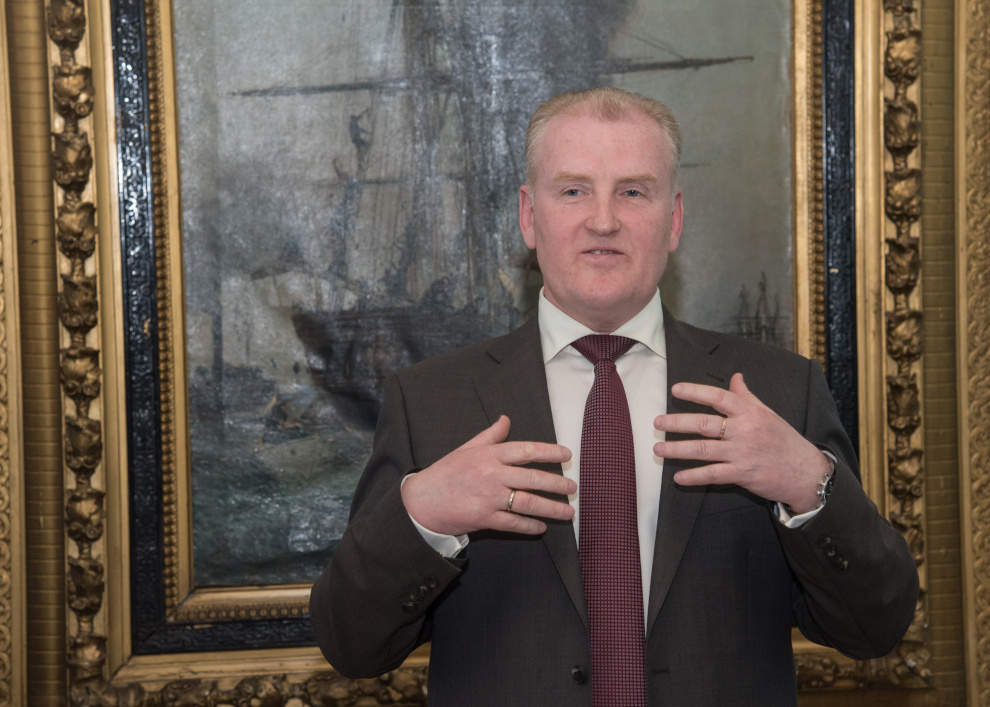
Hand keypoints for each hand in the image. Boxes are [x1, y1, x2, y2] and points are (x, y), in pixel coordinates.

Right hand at [401, 415, 575, 535]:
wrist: (420, 502)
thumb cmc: (444, 474)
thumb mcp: (466, 449)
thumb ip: (489, 436)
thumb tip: (506, 419)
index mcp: (489, 455)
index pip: (526, 450)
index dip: (550, 452)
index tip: (567, 455)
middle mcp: (492, 474)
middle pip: (533, 478)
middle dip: (557, 483)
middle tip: (573, 487)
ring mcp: (489, 497)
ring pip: (528, 502)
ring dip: (552, 508)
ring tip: (568, 512)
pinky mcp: (484, 518)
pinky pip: (514, 523)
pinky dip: (530, 526)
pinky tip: (542, 527)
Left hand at [653, 372, 831, 512]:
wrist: (807, 472)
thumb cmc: (784, 441)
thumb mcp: (767, 414)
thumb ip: (747, 397)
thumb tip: (735, 377)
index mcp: (750, 413)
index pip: (719, 398)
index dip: (696, 392)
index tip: (676, 389)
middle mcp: (744, 431)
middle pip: (704, 424)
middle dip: (677, 422)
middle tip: (657, 422)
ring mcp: (742, 453)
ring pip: (703, 450)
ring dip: (678, 449)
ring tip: (659, 448)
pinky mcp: (743, 474)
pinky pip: (713, 475)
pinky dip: (694, 476)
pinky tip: (678, 477)